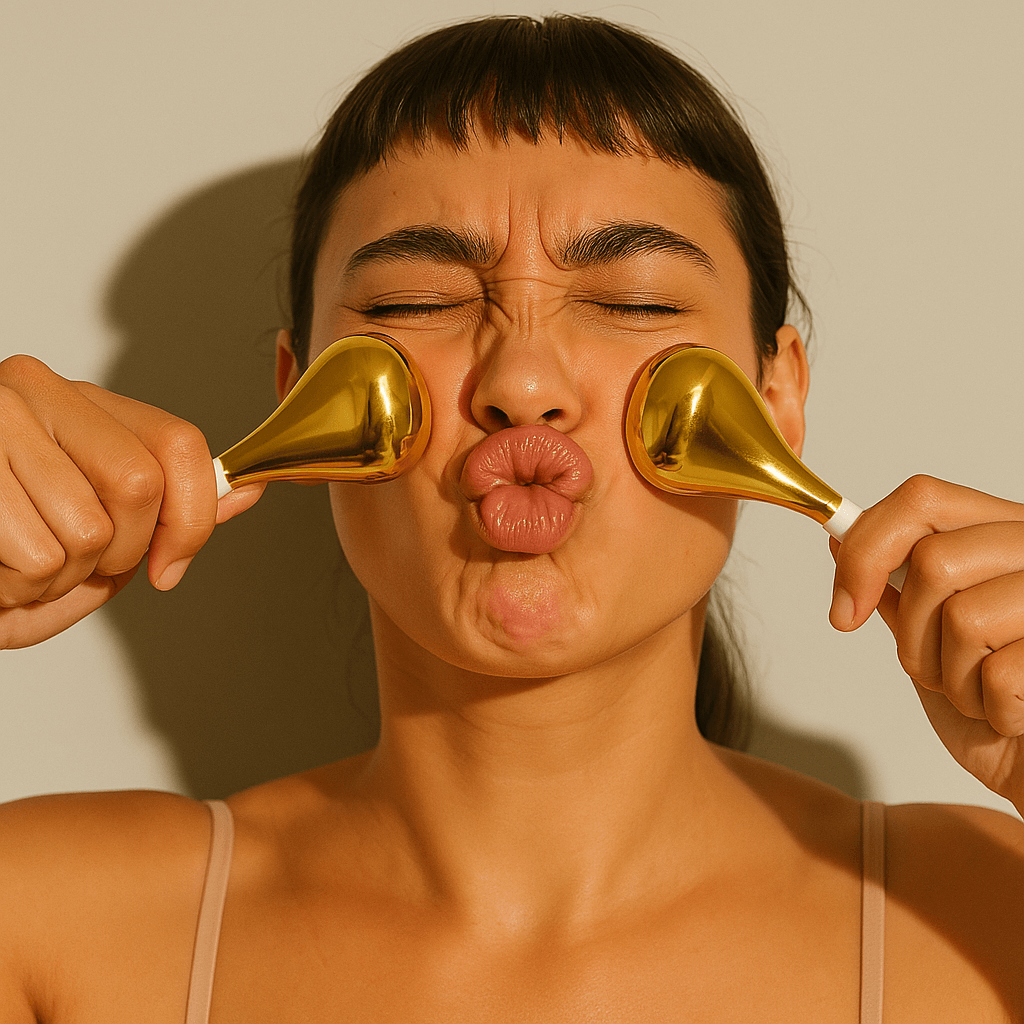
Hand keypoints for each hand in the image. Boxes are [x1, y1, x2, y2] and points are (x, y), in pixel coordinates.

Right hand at [0, 355, 264, 649]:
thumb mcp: (93, 529)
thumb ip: (173, 510)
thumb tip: (249, 491)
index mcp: (80, 403)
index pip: (179, 444)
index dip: (193, 518)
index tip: (168, 567)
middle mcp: (33, 392)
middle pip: (139, 486)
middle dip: (119, 555)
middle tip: (72, 565)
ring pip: (86, 532)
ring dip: (56, 580)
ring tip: (14, 564)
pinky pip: (34, 555)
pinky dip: (16, 589)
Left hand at [828, 475, 1023, 811]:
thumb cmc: (990, 707)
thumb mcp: (929, 637)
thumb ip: (896, 587)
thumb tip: (839, 538)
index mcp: (1001, 535)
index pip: (922, 499)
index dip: (867, 548)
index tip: (845, 607)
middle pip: (934, 561)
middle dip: (913, 635)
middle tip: (936, 670)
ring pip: (963, 617)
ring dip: (949, 677)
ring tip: (978, 691)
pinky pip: (998, 672)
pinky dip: (987, 708)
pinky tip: (1009, 713)